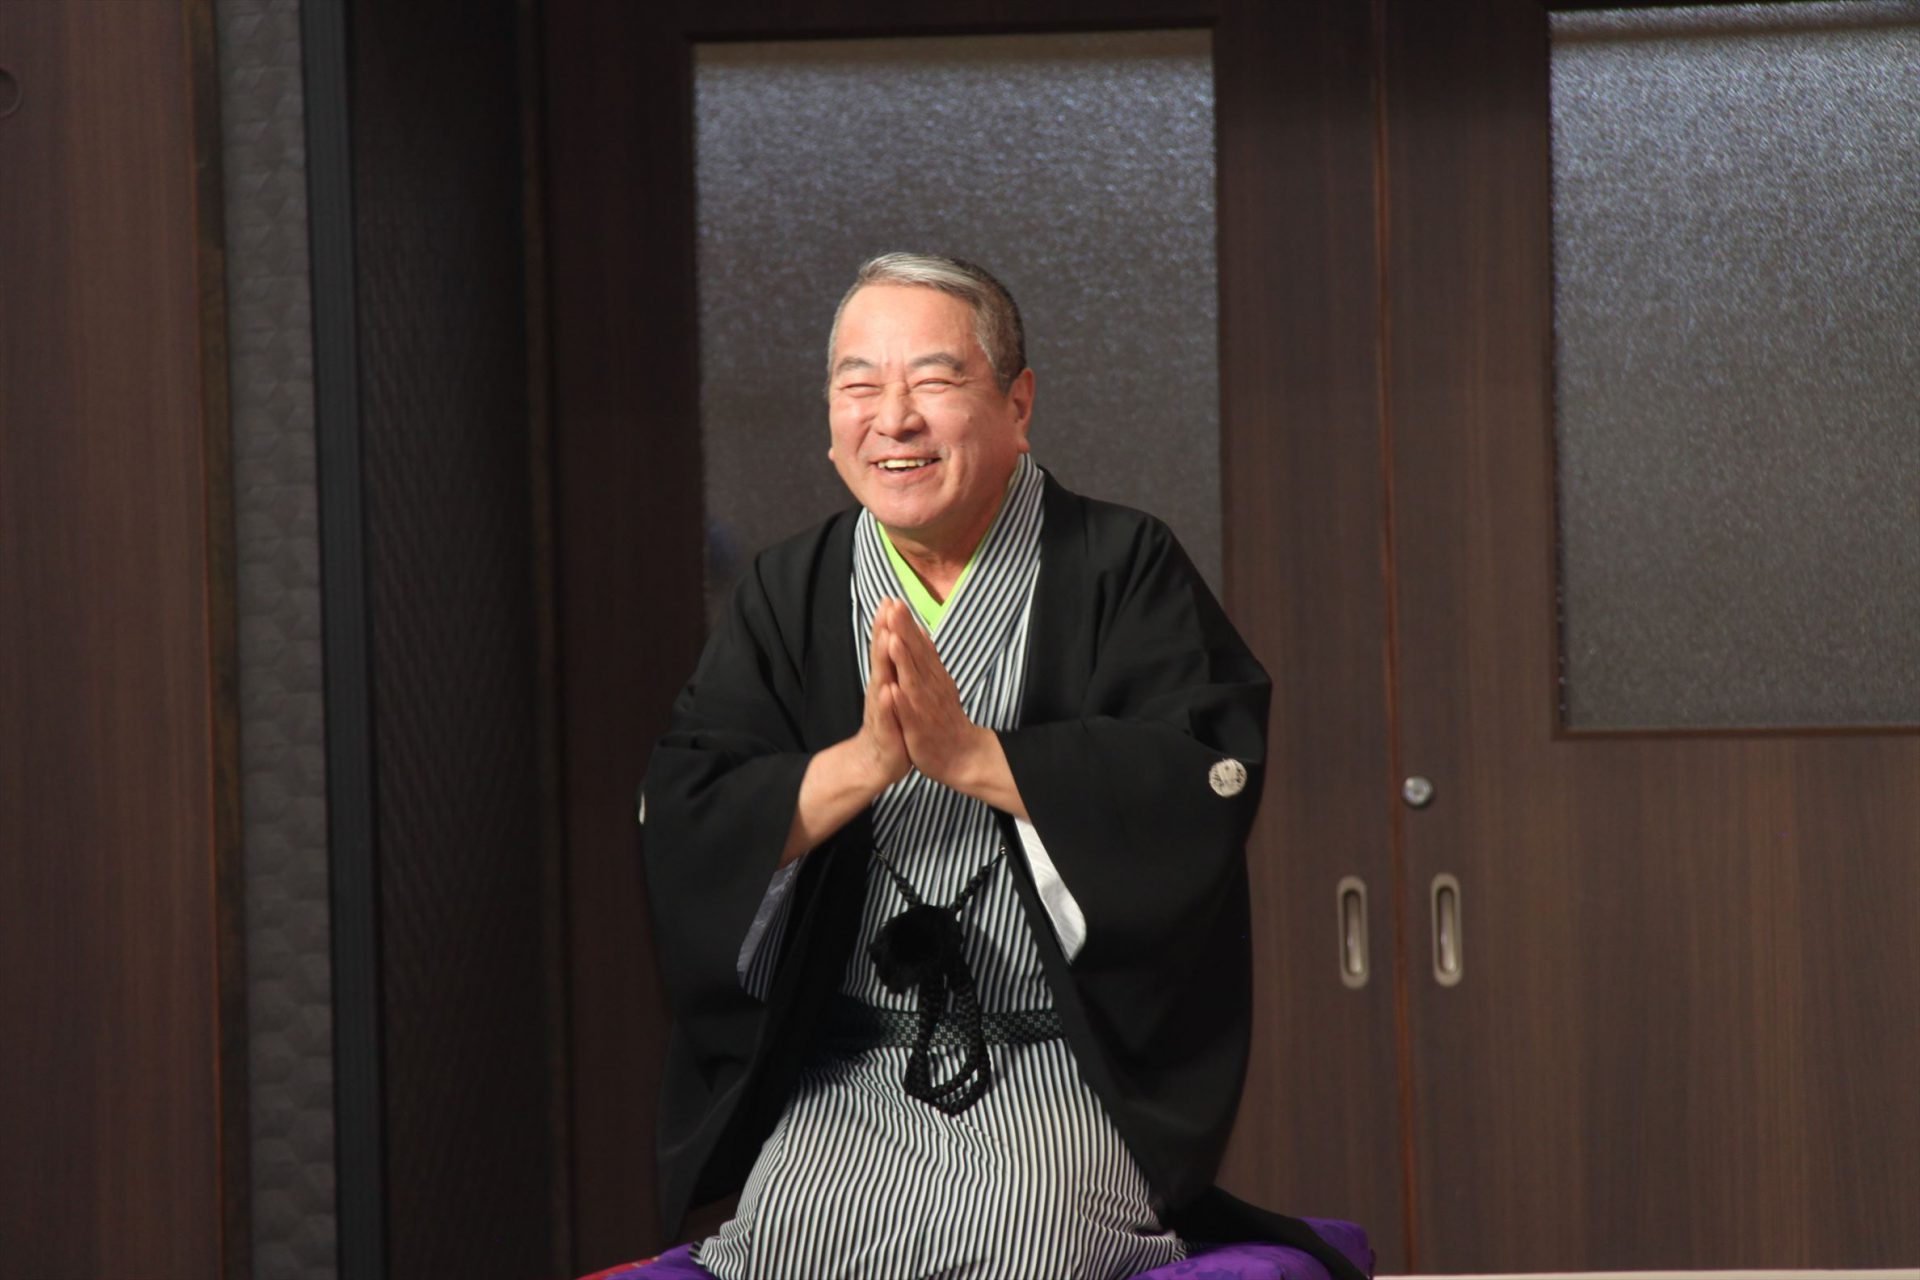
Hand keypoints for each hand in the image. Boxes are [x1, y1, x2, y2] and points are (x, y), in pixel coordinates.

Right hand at [779, 605, 910, 864]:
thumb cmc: (889, 725)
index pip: (886, 649)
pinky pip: (887, 717)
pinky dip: (887, 704)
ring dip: (883, 662)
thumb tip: (892, 636)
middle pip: (880, 659)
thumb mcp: (892, 692)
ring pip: (882, 683)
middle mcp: (879, 693)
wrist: (876, 765)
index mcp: (885, 681)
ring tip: (886, 639)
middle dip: (883, 633)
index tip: (891, 596)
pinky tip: (887, 690)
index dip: (888, 624)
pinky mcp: (886, 734)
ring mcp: (881, 713)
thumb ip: (891, 666)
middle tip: (886, 607)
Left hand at [878, 599, 998, 793]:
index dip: (906, 623)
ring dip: (904, 660)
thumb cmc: (944, 717)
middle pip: (916, 655)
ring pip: (913, 679)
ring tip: (893, 639)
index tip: (895, 601)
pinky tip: (894, 688)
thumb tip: (919, 628)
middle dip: (904, 632)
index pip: (918, 644)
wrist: (961, 754)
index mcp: (931, 675)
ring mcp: (926, 706)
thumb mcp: (937, 681)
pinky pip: (911, 713)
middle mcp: (930, 686)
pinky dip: (903, 701)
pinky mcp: (920, 727)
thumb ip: (927, 655)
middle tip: (895, 607)